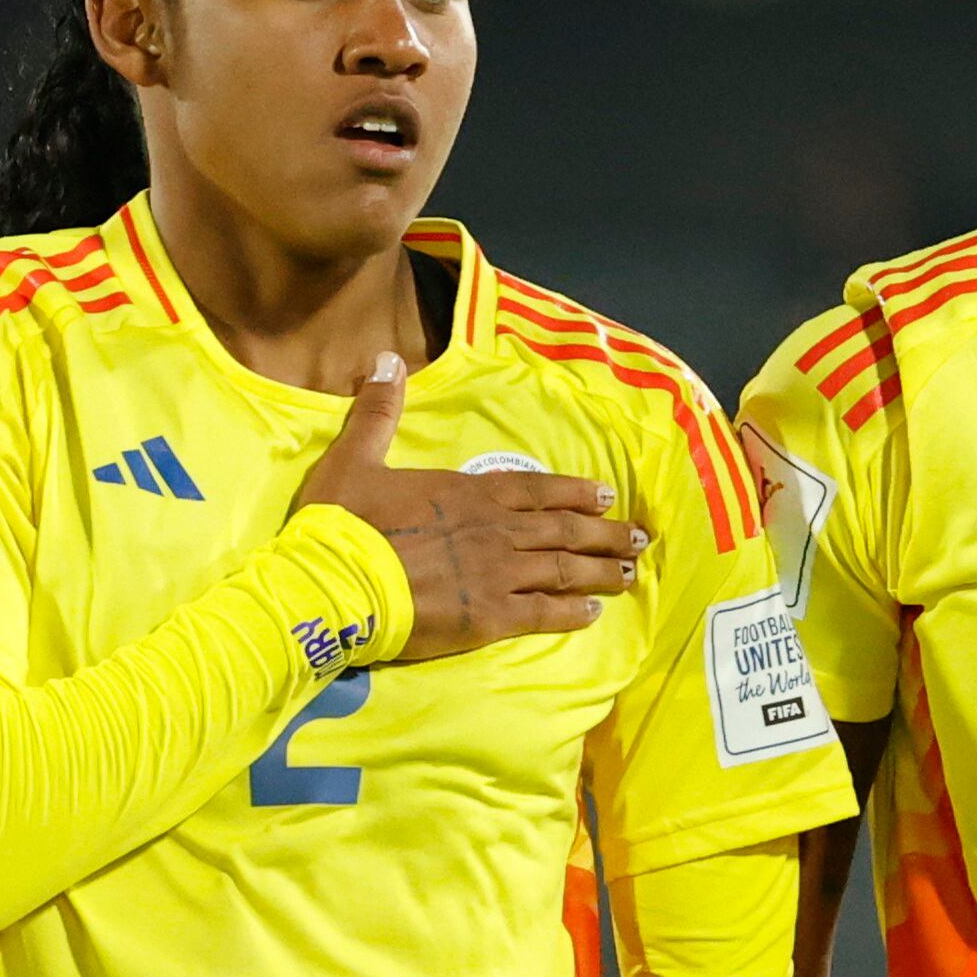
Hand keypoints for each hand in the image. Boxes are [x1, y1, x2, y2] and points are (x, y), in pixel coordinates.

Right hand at [296, 352, 643, 661]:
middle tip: (639, 537)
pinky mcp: (489, 617)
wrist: (337, 583)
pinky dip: (571, 612)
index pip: (536, 490)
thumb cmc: (343, 523)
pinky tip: (593, 613)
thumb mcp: (355, 457)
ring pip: (565, 570)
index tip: (605, 495)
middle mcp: (495, 530)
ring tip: (630, 573)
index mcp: (468, 493)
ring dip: (601, 570)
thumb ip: (378, 412)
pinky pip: (543, 613)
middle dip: (605, 533)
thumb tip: (386, 359)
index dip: (573, 493)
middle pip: (564, 531)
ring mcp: (497, 574)